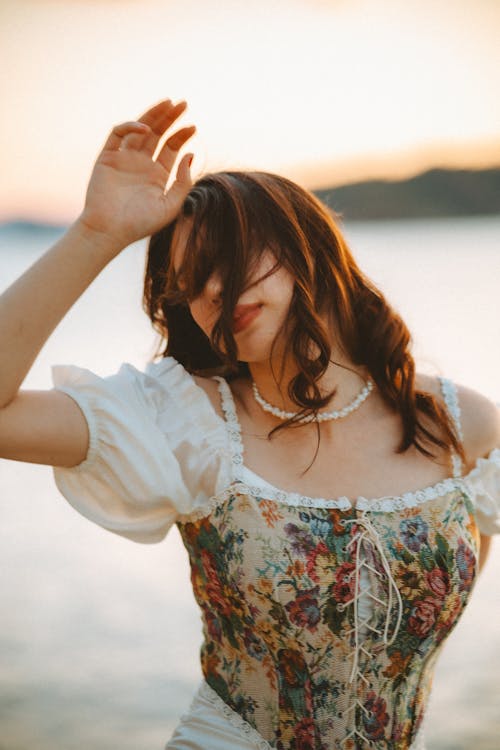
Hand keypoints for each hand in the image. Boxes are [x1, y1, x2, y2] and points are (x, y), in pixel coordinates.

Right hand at [77, 98, 195, 249]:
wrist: (110, 230)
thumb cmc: (141, 223)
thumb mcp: (170, 205)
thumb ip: (183, 182)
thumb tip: (190, 155)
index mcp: (158, 176)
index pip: (171, 148)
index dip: (182, 136)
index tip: (193, 127)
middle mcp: (142, 165)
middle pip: (158, 134)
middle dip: (170, 118)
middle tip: (183, 104)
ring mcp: (124, 159)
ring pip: (140, 129)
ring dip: (154, 115)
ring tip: (169, 103)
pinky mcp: (107, 157)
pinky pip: (118, 135)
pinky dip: (130, 127)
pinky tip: (145, 128)